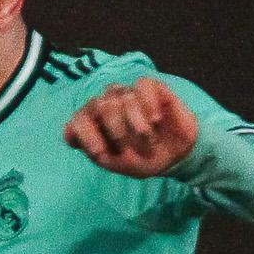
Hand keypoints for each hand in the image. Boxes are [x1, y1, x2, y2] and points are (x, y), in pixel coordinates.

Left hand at [63, 76, 198, 178]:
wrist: (177, 153)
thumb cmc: (145, 158)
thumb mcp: (127, 167)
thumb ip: (109, 159)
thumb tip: (99, 148)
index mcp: (93, 126)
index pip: (76, 122)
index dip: (85, 136)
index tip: (100, 153)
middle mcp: (105, 105)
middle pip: (100, 107)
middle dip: (119, 134)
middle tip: (134, 151)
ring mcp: (125, 94)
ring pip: (123, 99)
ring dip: (139, 128)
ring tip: (150, 142)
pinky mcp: (148, 86)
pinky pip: (142, 86)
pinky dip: (150, 107)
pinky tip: (156, 120)